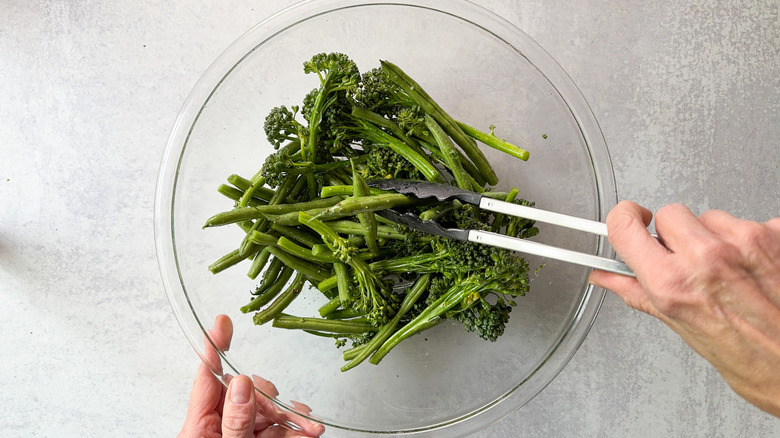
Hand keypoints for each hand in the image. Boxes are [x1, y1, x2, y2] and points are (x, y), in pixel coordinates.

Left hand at [178, 314, 324, 436]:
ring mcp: (238, 435)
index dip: (215, 346)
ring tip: (310, 426)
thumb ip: (235, 422)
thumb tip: (242, 385)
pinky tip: (308, 430)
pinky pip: (275, 429)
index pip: (207, 378)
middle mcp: (218, 428)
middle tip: (293, 410)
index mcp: (199, 427)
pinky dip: (294, 429)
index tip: (222, 322)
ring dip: (289, 416)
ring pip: (265, 412)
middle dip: (272, 398)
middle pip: (245, 395)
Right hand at [589, 201, 779, 416]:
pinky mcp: (774, 233)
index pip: (624, 227)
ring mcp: (743, 242)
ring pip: (710, 217)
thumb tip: (609, 277)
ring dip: (714, 237)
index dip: (622, 220)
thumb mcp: (682, 327)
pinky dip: (748, 241)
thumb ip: (639, 292)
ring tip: (727, 271)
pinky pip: (747, 222)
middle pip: (669, 215)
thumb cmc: (752, 358)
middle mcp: (705, 257)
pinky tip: (753, 268)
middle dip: (674, 235)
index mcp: (673, 283)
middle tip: (687, 261)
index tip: (629, 220)